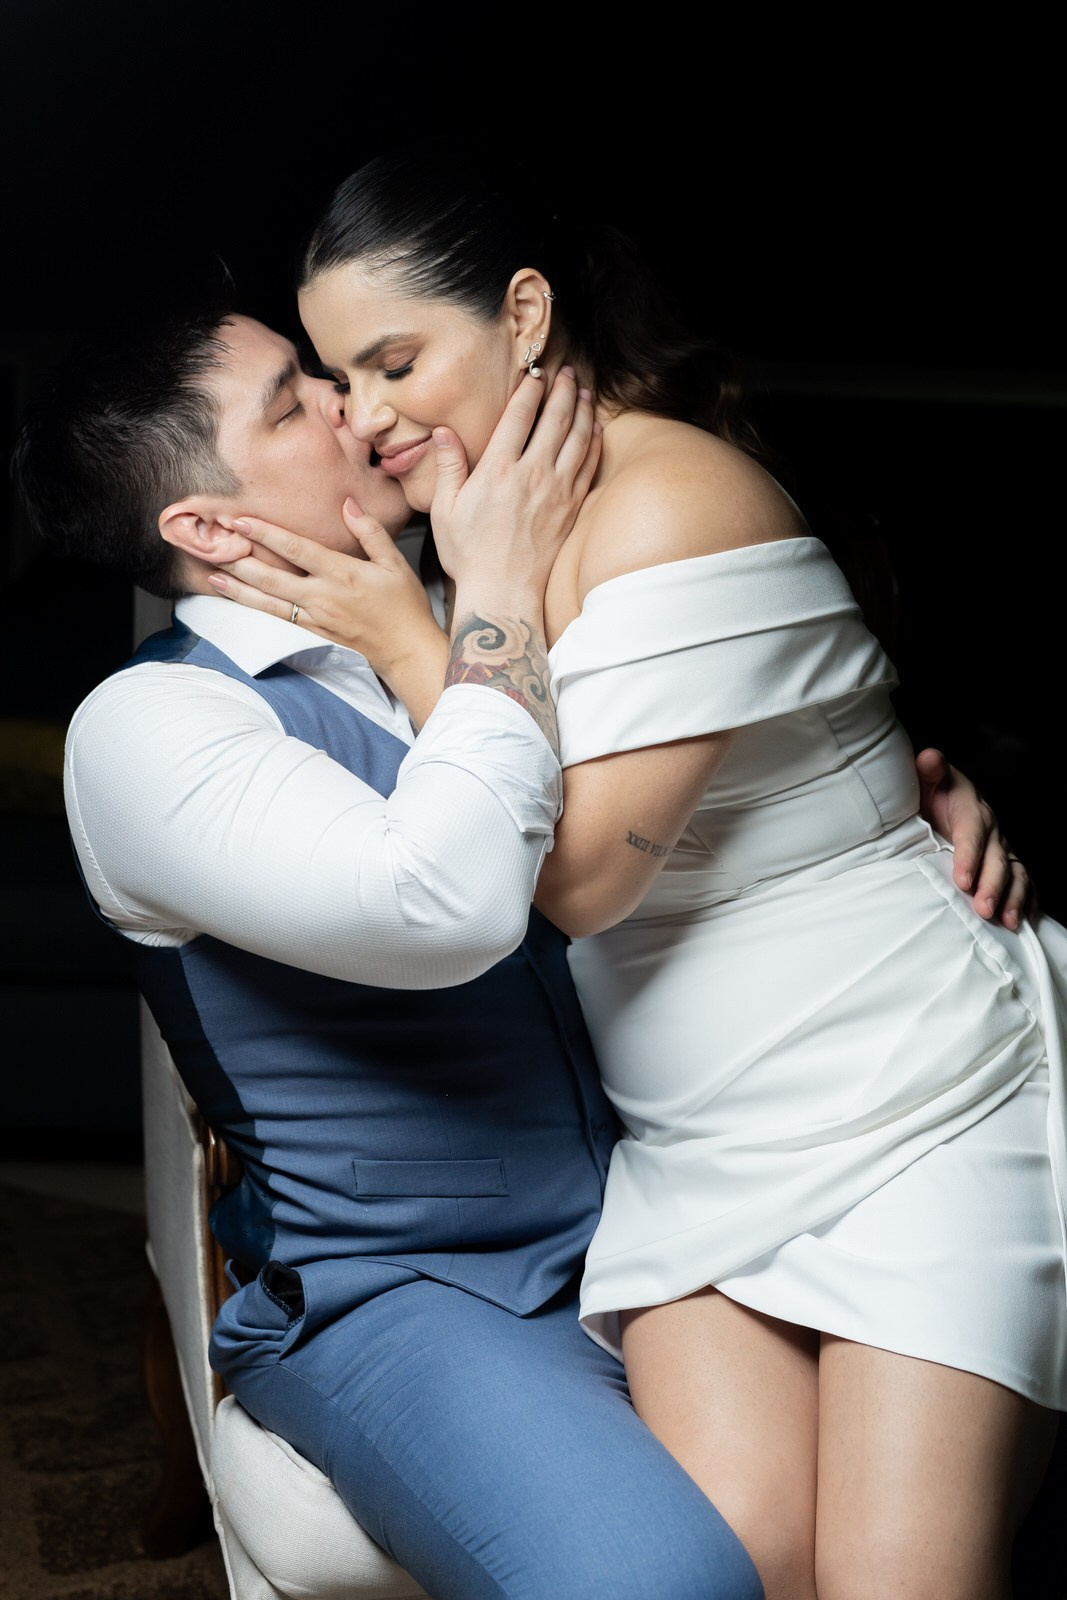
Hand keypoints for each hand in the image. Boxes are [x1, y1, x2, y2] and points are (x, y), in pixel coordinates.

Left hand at [207, 510, 449, 726]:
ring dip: (238, 586)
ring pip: (268, 601)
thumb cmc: (404, 606)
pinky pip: (276, 617)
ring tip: (212, 573)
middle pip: (272, 577)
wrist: (406, 650)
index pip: (297, 550)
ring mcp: (315, 617)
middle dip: (240, 559)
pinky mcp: (313, 632)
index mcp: (343, 574)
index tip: (241, 520)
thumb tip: (347, 504)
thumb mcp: (395, 563)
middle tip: (213, 543)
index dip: (266, 534)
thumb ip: (370, 531)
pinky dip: (253, 606)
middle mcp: (323, 596)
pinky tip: (237, 597)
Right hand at [429, 366, 601, 609]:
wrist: (502, 593)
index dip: (530, 389)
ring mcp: (556, 491)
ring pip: (578, 438)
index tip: (535, 373)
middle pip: (556, 419)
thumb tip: (443, 433)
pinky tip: (596, 430)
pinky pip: (588, 466)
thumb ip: (448, 467)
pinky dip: (594, 443)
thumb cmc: (469, 555)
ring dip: (583, 410)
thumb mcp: (445, 510)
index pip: (520, 415)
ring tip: (585, 392)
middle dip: (563, 390)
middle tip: (568, 373)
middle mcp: (532, 475)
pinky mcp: (571, 509)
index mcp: (498, 470)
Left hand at [915, 747, 1033, 928]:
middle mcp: (992, 829)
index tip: (962, 880)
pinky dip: (1027, 901)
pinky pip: (1022, 882)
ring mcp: (1001, 847)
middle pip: (996, 859)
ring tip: (1008, 922)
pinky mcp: (1004, 862)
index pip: (972, 833)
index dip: (969, 856)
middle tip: (984, 909)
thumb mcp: (927, 778)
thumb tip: (928, 757)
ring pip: (1014, 873)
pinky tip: (1024, 921)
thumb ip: (929, 770)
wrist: (942, 798)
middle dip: (992, 885)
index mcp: (972, 808)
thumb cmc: (931, 792)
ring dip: (1013, 898)